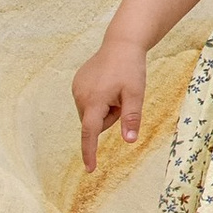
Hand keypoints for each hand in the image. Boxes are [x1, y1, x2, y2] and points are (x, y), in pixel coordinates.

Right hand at [75, 37, 147, 175]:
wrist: (121, 43)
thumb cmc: (131, 69)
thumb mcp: (136, 94)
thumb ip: (131, 119)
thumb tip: (129, 142)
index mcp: (94, 101)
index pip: (90, 133)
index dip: (90, 152)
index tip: (90, 169)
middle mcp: (80, 96)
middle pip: (94, 123)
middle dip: (109, 118)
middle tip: (123, 98)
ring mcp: (76, 89)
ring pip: (91, 114)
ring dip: (104, 109)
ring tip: (115, 89)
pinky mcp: (77, 83)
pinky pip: (87, 102)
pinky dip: (98, 100)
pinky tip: (107, 84)